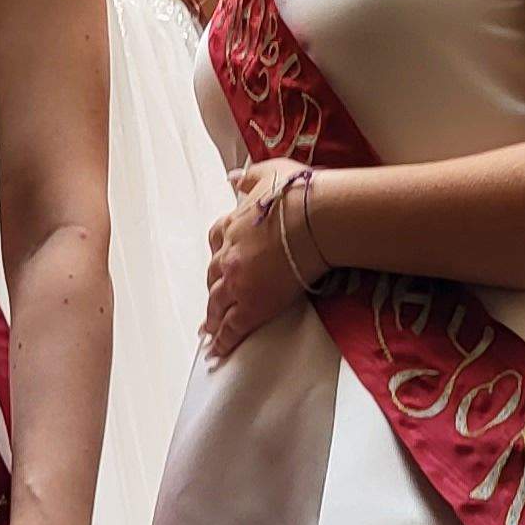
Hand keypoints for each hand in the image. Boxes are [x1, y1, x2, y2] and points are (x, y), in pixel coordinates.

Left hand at [200, 158, 317, 361]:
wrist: (315, 217)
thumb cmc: (298, 194)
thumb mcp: (269, 173)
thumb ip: (248, 178)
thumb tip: (232, 177)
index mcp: (231, 225)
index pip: (217, 241)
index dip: (218, 253)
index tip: (219, 260)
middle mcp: (229, 255)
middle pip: (214, 276)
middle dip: (213, 288)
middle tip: (212, 301)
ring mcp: (238, 282)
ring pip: (218, 305)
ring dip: (213, 319)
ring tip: (209, 332)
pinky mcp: (253, 305)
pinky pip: (233, 328)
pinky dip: (223, 341)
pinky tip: (219, 351)